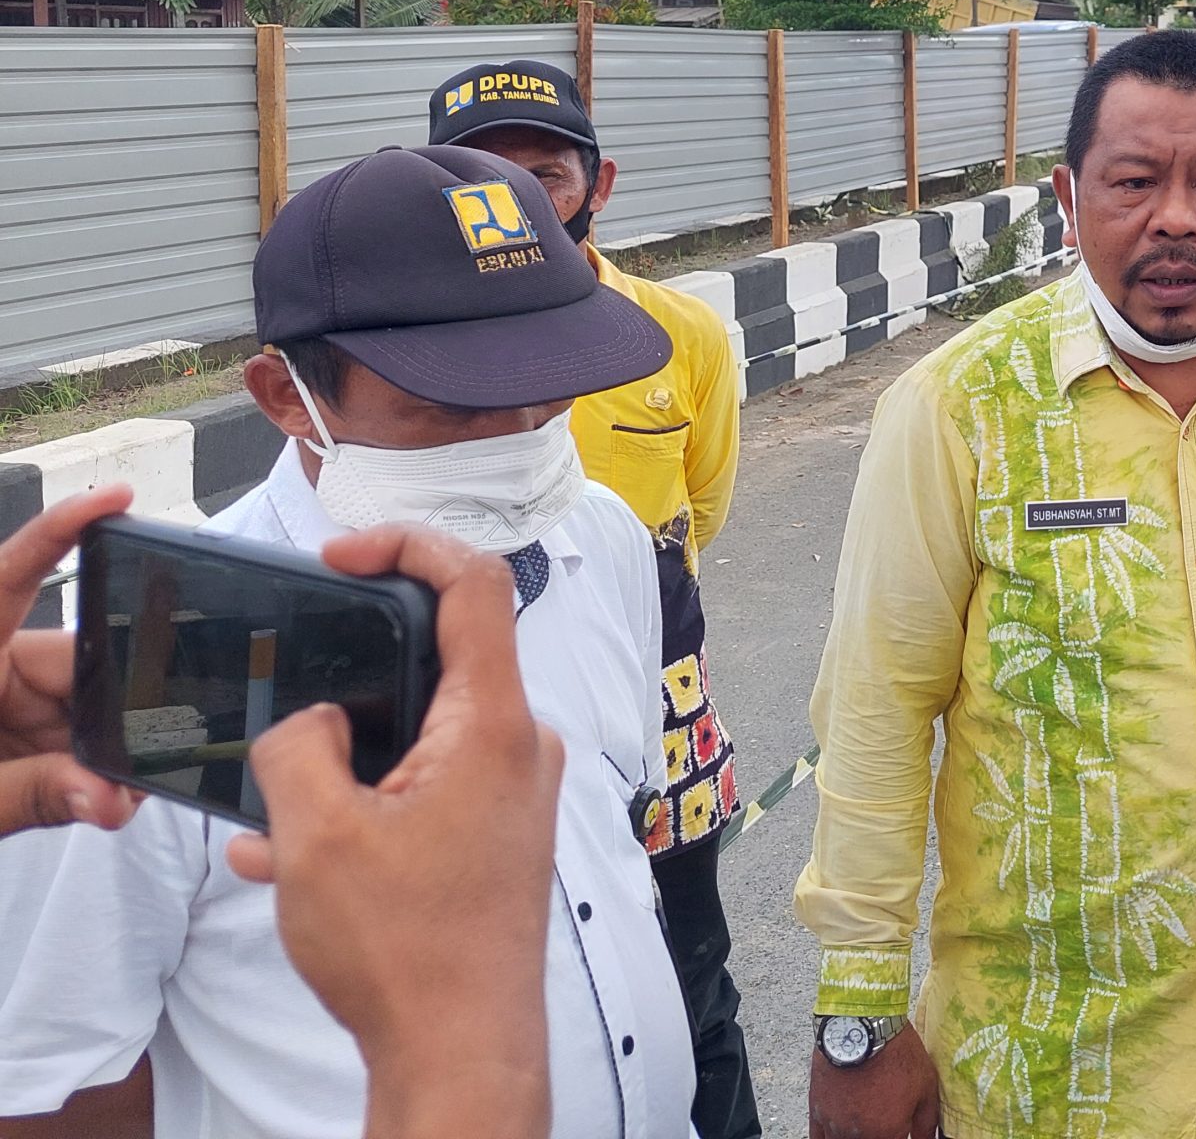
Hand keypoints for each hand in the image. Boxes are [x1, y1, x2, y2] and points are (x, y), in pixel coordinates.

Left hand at [0, 484, 143, 835]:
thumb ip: (30, 796)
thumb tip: (111, 795)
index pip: (9, 578)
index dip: (58, 532)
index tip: (113, 498)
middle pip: (71, 660)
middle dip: (113, 705)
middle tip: (138, 762)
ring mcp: (5, 704)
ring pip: (83, 707)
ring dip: (102, 750)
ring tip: (113, 796)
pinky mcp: (20, 740)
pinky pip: (73, 742)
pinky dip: (91, 770)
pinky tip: (104, 796)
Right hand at [226, 526, 559, 1138]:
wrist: (462, 1052)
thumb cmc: (407, 950)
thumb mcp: (316, 835)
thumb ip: (299, 747)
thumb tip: (311, 722)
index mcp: (492, 723)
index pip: (473, 583)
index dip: (408, 543)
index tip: (342, 551)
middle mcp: (520, 746)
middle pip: (441, 658)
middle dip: (355, 671)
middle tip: (292, 695)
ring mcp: (515, 792)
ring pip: (420, 735)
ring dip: (347, 757)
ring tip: (276, 808)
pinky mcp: (499, 836)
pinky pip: (425, 791)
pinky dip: (364, 806)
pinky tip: (289, 856)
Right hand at [810, 1023, 940, 1138]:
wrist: (863, 1026)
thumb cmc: (897, 1055)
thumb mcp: (926, 1088)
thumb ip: (927, 1124)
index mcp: (887, 1135)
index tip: (899, 1132)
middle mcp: (858, 1136)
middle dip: (877, 1136)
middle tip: (881, 1122)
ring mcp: (834, 1126)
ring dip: (854, 1137)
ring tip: (865, 1122)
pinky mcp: (817, 1111)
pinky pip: (818, 1138)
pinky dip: (829, 1137)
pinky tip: (838, 1133)